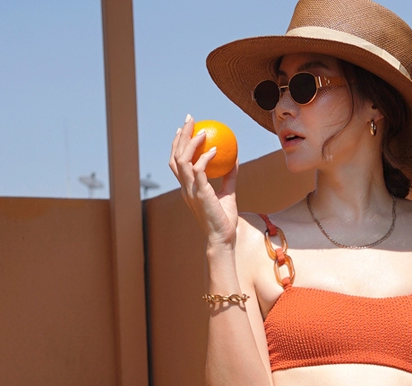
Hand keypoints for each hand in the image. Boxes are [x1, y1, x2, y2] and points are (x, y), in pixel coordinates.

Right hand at [168, 115, 238, 248]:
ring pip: (183, 160)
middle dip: (181, 136)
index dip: (178, 144)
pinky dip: (205, 158)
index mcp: (188, 188)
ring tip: (202, 130)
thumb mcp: (228, 194)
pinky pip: (199, 171)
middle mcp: (185, 188)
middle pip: (175, 156)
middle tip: (190, 120)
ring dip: (191, 142)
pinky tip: (215, 150)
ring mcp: (190, 191)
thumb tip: (235, 159)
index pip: (177, 163)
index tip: (185, 129)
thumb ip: (229, 177)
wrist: (223, 239)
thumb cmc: (224, 220)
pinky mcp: (200, 194)